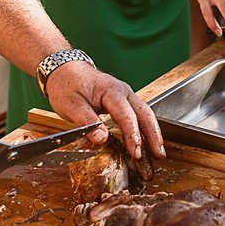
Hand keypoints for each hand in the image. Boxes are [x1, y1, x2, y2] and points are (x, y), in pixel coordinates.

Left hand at [44, 61, 165, 159]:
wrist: (66, 70)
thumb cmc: (67, 85)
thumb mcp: (70, 104)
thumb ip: (86, 121)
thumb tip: (102, 139)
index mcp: (111, 91)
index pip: (126, 115)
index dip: (132, 135)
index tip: (135, 152)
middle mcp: (124, 92)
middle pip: (145, 114)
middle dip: (153, 135)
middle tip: (159, 155)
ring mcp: (126, 96)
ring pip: (146, 115)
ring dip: (154, 134)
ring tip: (158, 154)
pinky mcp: (124, 103)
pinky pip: (139, 116)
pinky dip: (146, 130)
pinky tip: (147, 144)